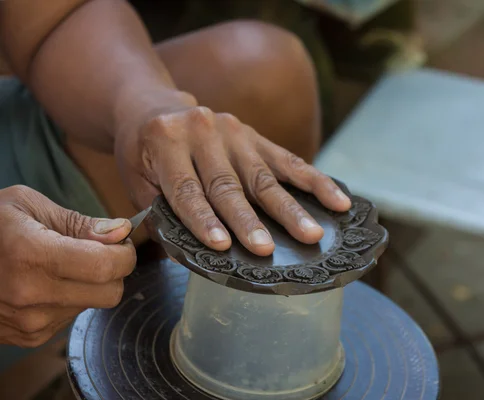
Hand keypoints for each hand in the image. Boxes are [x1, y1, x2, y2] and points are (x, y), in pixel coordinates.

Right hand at [0, 186, 135, 346]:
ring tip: (60, 265)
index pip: (106, 267)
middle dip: (114, 271)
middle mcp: (31, 295)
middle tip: (99, 252)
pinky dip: (70, 299)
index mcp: (32, 255)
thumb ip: (80, 222)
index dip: (124, 254)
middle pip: (110, 293)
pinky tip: (46, 282)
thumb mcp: (28, 205)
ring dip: (90, 285)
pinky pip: (72, 317)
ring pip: (93, 305)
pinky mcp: (28, 336)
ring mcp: (29, 321)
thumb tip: (121, 231)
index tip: (121, 243)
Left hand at [115, 100, 350, 255]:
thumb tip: (187, 255)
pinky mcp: (257, 136)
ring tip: (314, 233)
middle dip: (249, 219)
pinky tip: (338, 200)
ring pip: (264, 175)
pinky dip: (315, 181)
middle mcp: (203, 132)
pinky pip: (289, 160)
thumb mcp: (136, 178)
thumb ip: (159, 212)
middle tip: (267, 249)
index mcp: (166, 141)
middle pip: (229, 184)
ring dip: (290, 207)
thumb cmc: (142, 151)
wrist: (156, 106)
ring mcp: (234, 132)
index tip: (222, 246)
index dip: (203, 219)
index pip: (187, 189)